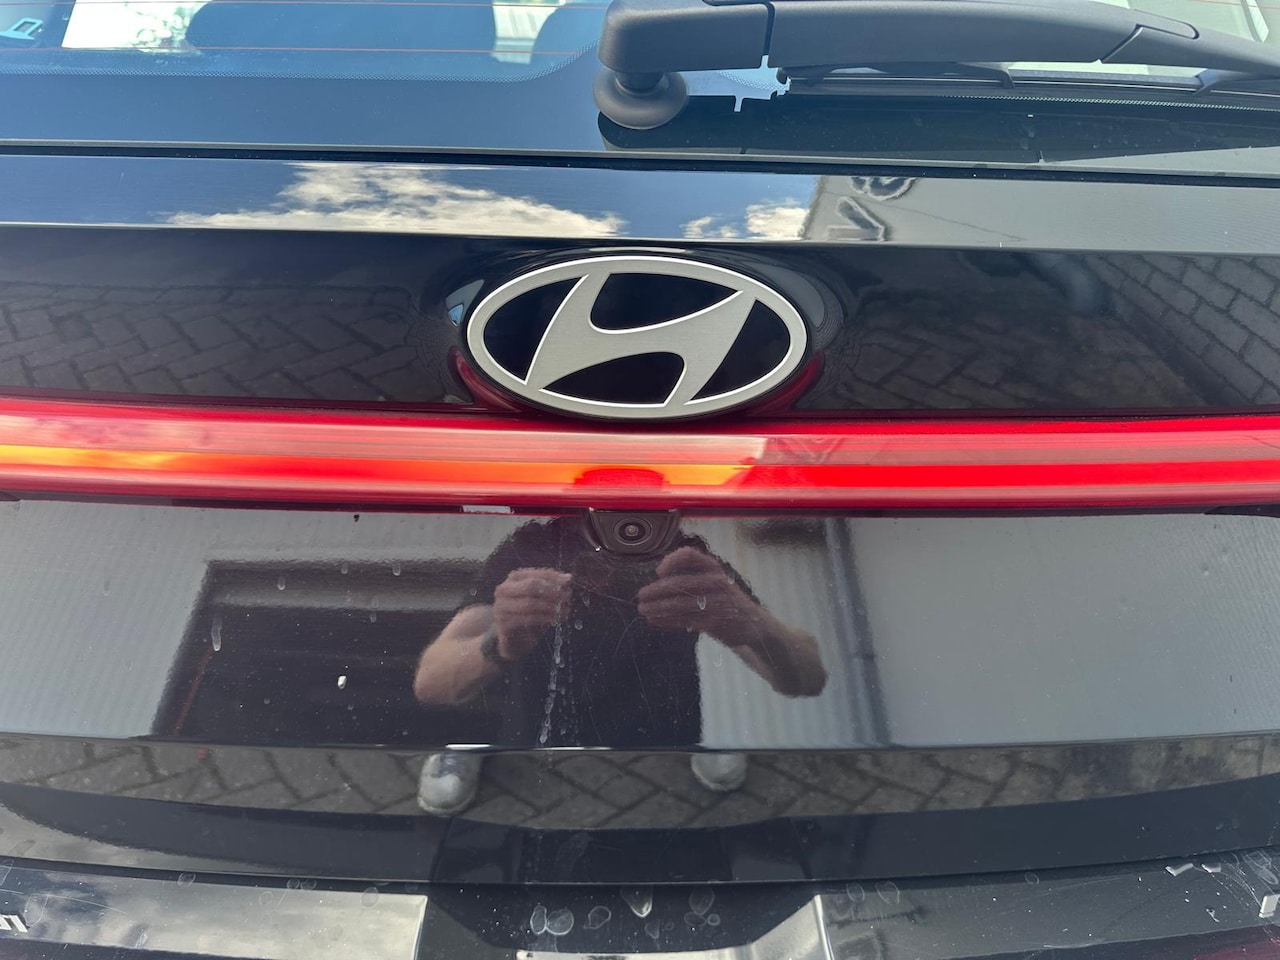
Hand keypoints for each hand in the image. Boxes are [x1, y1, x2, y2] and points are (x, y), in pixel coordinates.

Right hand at [492, 568, 571, 659]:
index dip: (553, 577)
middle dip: (552, 591)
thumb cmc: (529, 616)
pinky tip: (554, 620)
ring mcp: (501, 607)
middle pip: (531, 586)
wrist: (513, 641)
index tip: (568, 581)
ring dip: (550, 606)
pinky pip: (527, 619)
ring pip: (530, 603)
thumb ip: (552, 588)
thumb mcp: (541, 599)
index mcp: (513, 579)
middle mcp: (503, 590)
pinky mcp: (503, 624)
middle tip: (567, 597)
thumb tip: (568, 578)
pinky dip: (544, 619)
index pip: (535, 574)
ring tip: (564, 610)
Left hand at [636, 547, 759, 645]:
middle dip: (656, 590)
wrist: (753, 624)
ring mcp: (716, 603)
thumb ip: (691, 577)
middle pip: (680, 583)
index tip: (659, 572)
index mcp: (714, 568)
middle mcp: (716, 582)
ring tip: (643, 610)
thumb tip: (657, 580)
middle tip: (640, 596)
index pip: (689, 555)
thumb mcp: (713, 581)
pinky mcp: (714, 622)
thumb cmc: (725, 599)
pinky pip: (684, 621)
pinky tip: (654, 620)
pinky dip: (666, 620)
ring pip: (679, 604)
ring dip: (657, 607)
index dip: (671, 562)